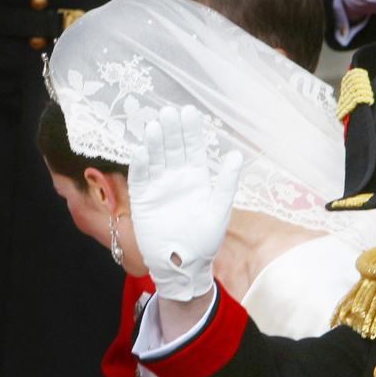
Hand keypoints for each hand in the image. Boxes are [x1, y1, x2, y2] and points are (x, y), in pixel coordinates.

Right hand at [129, 106, 241, 301]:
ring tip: (153, 126)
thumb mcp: (219, 211)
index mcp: (197, 178)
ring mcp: (158, 188)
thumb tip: (235, 155)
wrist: (182, 265)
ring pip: (155, 159)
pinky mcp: (143, 200)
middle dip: (170, 131)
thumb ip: (225, 183)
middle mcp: (176, 179)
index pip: (192, 148)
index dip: (190, 130)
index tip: (188, 111)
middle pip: (172, 148)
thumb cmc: (205, 241)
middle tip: (167, 113)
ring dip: (153, 143)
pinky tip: (140, 151)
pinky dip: (140, 165)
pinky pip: (140, 179)